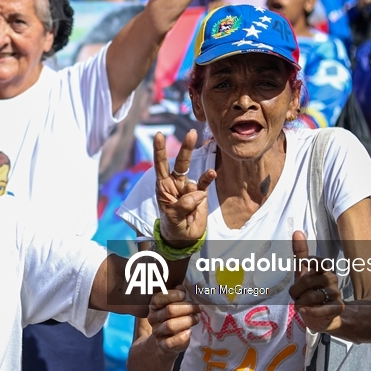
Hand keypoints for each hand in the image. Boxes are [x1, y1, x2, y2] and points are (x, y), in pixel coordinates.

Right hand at [146, 289, 199, 355]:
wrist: (166, 341)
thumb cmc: (172, 319)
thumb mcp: (173, 306)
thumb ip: (176, 296)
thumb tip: (180, 287)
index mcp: (154, 306)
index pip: (158, 298)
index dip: (172, 295)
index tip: (184, 295)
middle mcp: (153, 319)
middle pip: (169, 311)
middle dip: (187, 308)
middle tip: (198, 307)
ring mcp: (157, 332)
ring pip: (170, 325)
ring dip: (187, 321)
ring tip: (196, 318)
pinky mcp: (163, 345)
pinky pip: (171, 342)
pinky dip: (181, 337)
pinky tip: (189, 332)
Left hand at [153, 129, 216, 246]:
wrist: (183, 237)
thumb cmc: (172, 225)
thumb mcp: (173, 217)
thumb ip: (183, 205)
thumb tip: (198, 193)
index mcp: (163, 186)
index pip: (160, 165)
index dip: (160, 150)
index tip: (159, 134)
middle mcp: (175, 183)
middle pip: (181, 162)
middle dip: (186, 148)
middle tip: (191, 133)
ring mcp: (188, 188)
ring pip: (194, 176)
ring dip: (199, 181)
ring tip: (195, 200)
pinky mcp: (200, 195)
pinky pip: (204, 184)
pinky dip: (208, 178)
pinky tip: (211, 174)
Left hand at [289, 231, 343, 332]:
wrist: (324, 316)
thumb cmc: (311, 291)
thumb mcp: (303, 273)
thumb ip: (300, 253)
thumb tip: (297, 231)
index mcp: (324, 269)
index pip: (318, 261)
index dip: (310, 261)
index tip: (303, 264)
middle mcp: (331, 279)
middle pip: (308, 281)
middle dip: (295, 290)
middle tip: (294, 296)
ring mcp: (336, 294)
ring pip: (313, 296)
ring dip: (300, 302)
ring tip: (300, 305)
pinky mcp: (338, 308)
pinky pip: (324, 309)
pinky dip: (312, 311)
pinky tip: (303, 310)